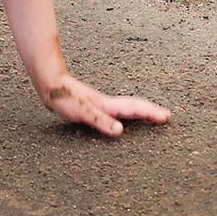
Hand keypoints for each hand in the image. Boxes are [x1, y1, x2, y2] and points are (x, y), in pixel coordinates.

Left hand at [42, 75, 170, 136]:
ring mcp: (101, 104)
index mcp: (107, 105)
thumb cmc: (63, 97)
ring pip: (127, 107)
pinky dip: (126, 113)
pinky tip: (123, 118)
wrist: (50, 85)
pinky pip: (116, 110)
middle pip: (134, 106)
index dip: (151, 113)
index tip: (166, 117)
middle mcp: (107, 104)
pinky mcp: (94, 107)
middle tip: (166, 117)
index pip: (134, 109)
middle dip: (151, 112)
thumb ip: (100, 120)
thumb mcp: (81, 111)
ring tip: (152, 117)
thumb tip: (120, 131)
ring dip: (141, 112)